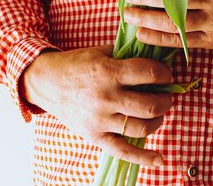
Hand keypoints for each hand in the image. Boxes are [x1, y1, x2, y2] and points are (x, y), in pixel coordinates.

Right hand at [20, 45, 172, 166]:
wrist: (47, 83)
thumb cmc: (78, 65)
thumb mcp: (102, 52)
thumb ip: (128, 55)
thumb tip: (158, 57)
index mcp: (108, 72)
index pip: (149, 73)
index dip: (164, 73)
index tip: (166, 75)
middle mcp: (106, 98)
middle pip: (150, 105)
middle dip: (166, 100)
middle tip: (166, 95)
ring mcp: (100, 120)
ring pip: (142, 127)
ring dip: (158, 120)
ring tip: (157, 113)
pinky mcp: (95, 136)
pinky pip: (123, 151)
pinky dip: (143, 158)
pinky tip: (159, 159)